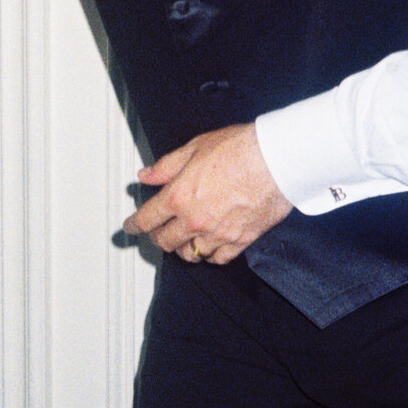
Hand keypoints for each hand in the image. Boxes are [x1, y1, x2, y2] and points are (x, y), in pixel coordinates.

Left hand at [123, 123, 291, 263]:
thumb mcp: (194, 148)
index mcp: (179, 196)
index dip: (134, 225)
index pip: (147, 218)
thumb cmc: (240, 149)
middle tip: (157, 232)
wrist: (276, 160)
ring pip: (190, 254)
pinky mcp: (240, 240)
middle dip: (157, 237)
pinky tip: (209, 247)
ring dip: (183, 248)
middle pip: (165, 241)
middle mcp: (195, 220)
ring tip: (183, 240)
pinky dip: (210, 256)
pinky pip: (219, 259)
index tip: (130, 226)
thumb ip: (167, 166)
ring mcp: (218, 233)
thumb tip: (147, 175)